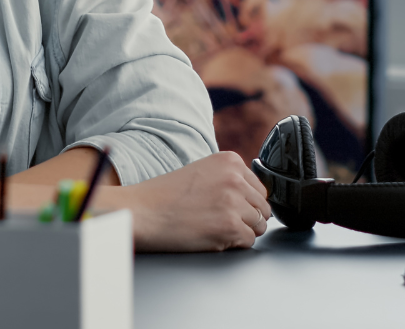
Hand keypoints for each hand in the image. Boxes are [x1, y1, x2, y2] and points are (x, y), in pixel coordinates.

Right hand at [105, 152, 270, 251]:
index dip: (246, 203)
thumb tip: (254, 197)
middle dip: (247, 218)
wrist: (142, 211)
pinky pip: (249, 241)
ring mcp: (234, 202)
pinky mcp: (230, 226)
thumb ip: (229, 178)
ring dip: (241, 231)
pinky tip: (213, 237)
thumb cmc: (165, 195)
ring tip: (215, 228)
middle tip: (220, 221)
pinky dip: (234, 244)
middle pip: (262, 207)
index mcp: (230, 161)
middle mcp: (236, 178)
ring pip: (259, 225)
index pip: (259, 188)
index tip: (227, 208)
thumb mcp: (202, 171)